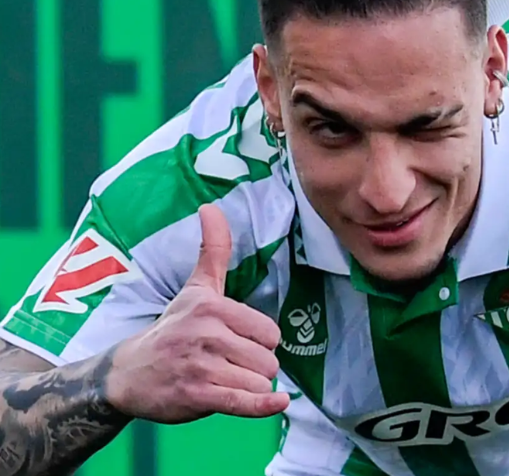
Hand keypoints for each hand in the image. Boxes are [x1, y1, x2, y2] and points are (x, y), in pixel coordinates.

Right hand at [106, 205, 289, 423]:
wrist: (128, 373)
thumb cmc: (172, 327)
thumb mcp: (196, 288)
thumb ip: (213, 249)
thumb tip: (211, 206)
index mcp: (212, 307)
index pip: (269, 332)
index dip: (261, 343)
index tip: (239, 343)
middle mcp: (207, 334)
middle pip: (269, 360)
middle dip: (257, 369)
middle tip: (229, 366)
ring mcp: (201, 367)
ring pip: (260, 383)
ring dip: (250, 389)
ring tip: (224, 382)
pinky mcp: (197, 396)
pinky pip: (245, 402)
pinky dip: (263, 406)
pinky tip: (276, 403)